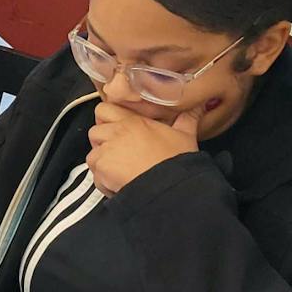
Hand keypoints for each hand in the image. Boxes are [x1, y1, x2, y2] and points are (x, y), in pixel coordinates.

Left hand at [85, 101, 200, 195]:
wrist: (170, 186)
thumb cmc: (178, 161)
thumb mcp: (185, 136)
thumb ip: (188, 118)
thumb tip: (199, 105)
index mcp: (132, 121)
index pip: (104, 109)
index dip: (106, 119)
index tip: (114, 128)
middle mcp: (116, 132)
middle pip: (95, 131)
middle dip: (101, 141)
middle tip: (116, 152)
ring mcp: (106, 150)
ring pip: (92, 153)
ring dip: (102, 162)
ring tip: (119, 170)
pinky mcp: (101, 168)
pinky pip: (94, 173)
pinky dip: (103, 180)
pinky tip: (118, 183)